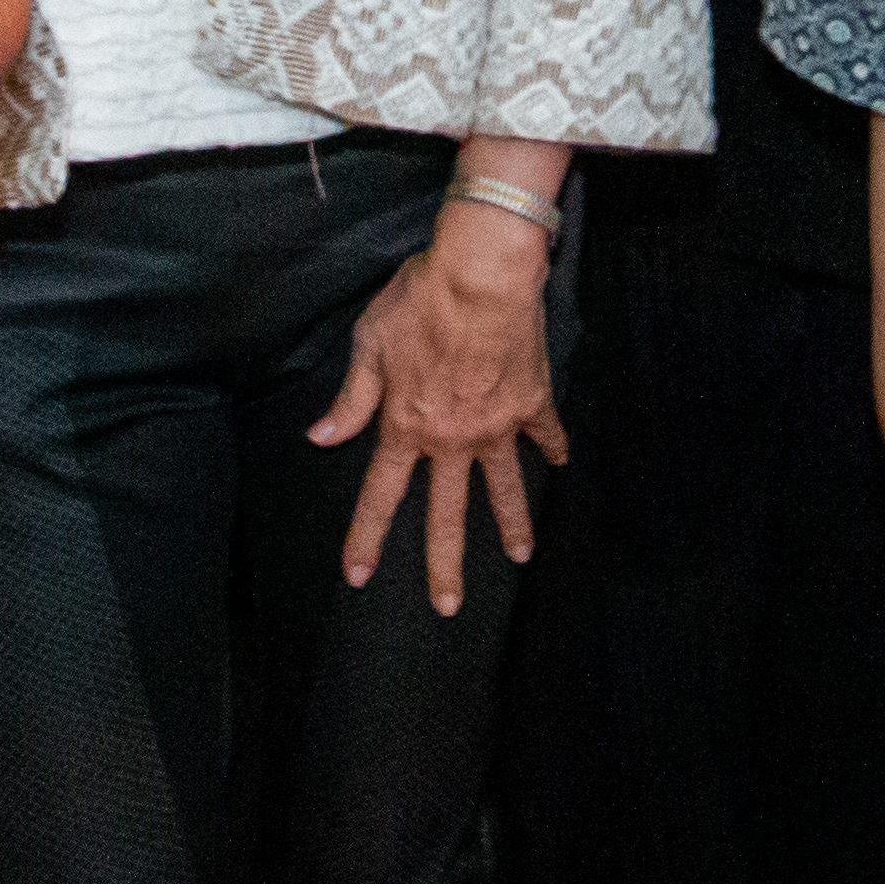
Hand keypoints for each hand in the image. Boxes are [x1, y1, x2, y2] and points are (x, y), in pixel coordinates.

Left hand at [313, 205, 563, 614]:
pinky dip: (552, 446)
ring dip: (512, 525)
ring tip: (521, 557)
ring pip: (503, 488)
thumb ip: (351, 397)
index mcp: (406, 427)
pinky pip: (544, 433)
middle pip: (445, 513)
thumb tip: (323, 436)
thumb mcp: (371, 344)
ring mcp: (496, 425)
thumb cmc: (420, 301)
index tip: (358, 575)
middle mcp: (452, 439)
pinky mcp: (530, 401)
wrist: (483, 276)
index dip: (366, 537)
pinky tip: (561, 462)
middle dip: (444, 564)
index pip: (380, 495)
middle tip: (448, 607)